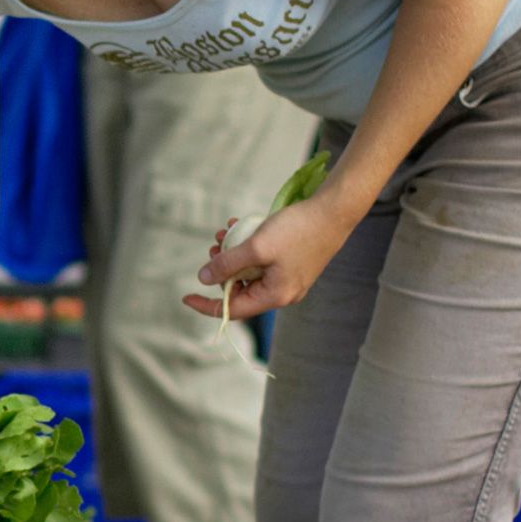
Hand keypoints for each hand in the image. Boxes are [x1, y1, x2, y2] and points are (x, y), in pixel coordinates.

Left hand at [183, 195, 352, 321]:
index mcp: (275, 296)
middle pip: (241, 289)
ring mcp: (288, 278)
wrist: (334, 211)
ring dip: (233, 254)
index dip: (207, 305)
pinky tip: (240, 226)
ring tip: (224, 232)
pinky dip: (248, 246)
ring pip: (249, 272)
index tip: (186, 297)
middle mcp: (282, 292)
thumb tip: (204, 278)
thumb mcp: (256, 246)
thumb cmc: (297, 230)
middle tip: (213, 246)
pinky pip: (262, 261)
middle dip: (222, 269)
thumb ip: (228, 264)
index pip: (233, 310)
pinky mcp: (292, 262)